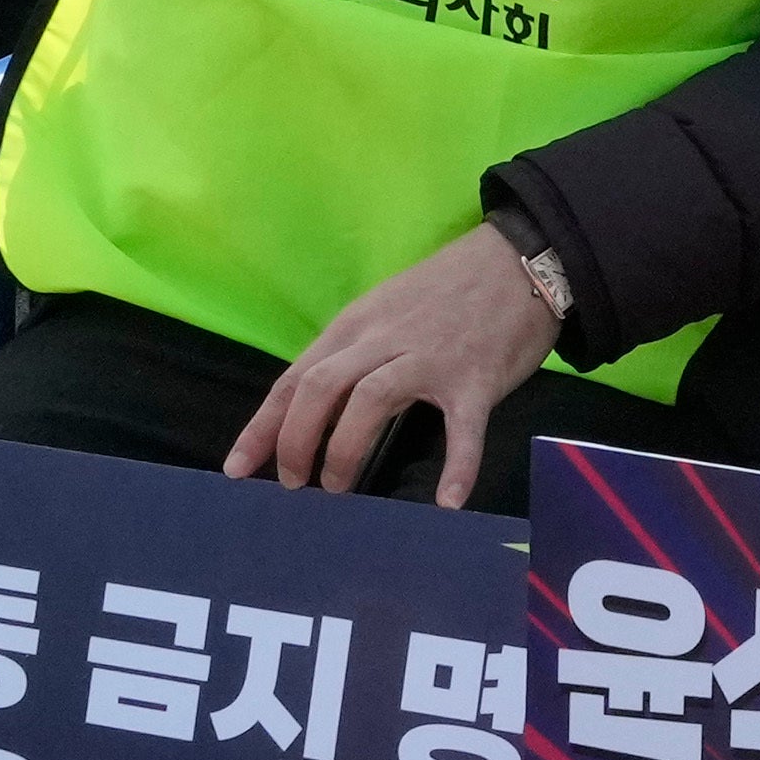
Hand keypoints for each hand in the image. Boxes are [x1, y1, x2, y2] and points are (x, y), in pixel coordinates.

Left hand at [224, 226, 557, 510]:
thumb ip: (356, 348)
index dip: (263, 426)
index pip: (296, 377)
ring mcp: (430, 357)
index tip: (238, 469)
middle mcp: (384, 338)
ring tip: (337, 487)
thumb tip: (322, 403)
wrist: (521, 259)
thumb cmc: (451, 288)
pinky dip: (456, 467)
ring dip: (344, 449)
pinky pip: (462, 428)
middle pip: (320, 388)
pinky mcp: (477, 377)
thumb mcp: (387, 307)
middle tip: (294, 483)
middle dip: (296, 441)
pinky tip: (448, 501)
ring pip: (371, 400)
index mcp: (357, 323)